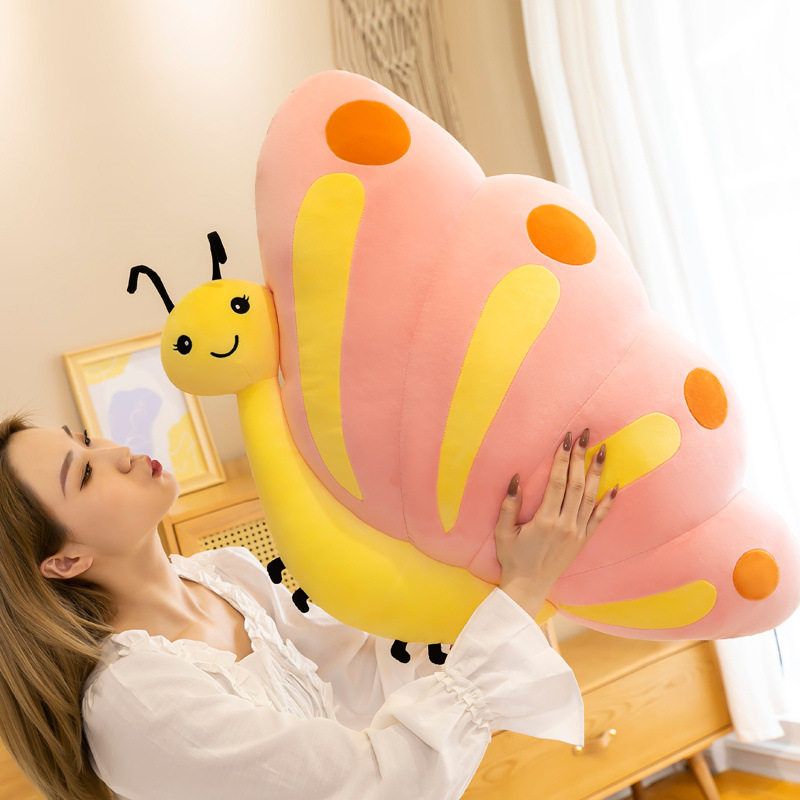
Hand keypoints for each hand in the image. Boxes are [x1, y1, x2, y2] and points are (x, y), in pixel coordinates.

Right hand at [494, 429, 618, 618]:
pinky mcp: (583, 540)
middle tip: (585, 434)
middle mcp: (565, 524)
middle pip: (576, 484)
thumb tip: (517, 478)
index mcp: (544, 520)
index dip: (562, 459)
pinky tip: (615, 486)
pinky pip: (600, 518)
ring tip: (602, 450)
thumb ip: (509, 505)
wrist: (529, 586)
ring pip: (590, 497)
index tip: (565, 439)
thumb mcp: (503, 531)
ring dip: (597, 472)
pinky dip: (608, 502)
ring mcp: (577, 533)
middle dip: (580, 457)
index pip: (556, 482)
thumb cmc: (512, 557)